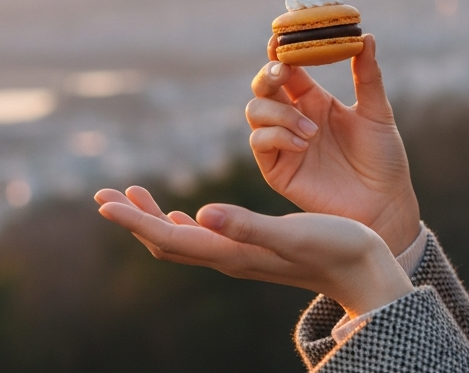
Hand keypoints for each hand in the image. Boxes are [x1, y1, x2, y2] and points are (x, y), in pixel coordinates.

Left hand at [94, 186, 412, 317]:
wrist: (366, 272)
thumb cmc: (336, 248)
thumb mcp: (292, 233)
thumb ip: (247, 226)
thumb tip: (200, 215)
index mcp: (232, 252)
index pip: (169, 238)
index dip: (134, 220)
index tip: (103, 203)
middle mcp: (229, 256)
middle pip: (166, 241)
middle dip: (133, 218)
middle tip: (103, 195)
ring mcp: (240, 255)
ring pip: (182, 240)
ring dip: (153, 218)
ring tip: (130, 196)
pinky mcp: (254, 249)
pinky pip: (205, 238)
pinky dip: (183, 222)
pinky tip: (184, 214)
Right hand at [246, 35, 420, 254]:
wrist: (385, 204)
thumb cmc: (384, 159)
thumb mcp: (378, 112)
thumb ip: (368, 76)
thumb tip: (366, 36)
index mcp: (315, 100)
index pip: (288, 69)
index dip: (281, 52)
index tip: (281, 37)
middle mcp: (294, 118)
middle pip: (263, 87)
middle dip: (268, 74)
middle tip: (284, 71)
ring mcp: (283, 144)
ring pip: (255, 112)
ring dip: (279, 113)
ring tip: (312, 129)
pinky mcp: (278, 170)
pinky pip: (260, 143)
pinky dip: (277, 136)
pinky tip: (304, 142)